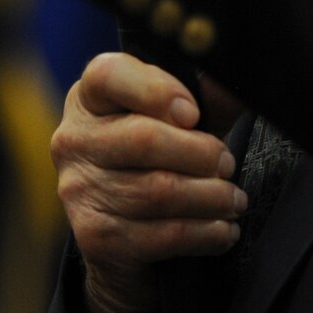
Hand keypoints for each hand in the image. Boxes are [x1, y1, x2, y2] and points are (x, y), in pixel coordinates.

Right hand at [51, 52, 245, 312]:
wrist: (123, 238)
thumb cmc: (159, 162)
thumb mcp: (178, 120)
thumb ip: (204, 95)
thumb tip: (238, 76)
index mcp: (89, 99)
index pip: (108, 75)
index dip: (156, 90)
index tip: (193, 113)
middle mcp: (74, 141)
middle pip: (144, 139)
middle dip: (200, 153)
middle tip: (227, 164)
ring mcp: (79, 191)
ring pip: (159, 191)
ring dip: (212, 197)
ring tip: (234, 199)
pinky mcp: (96, 237)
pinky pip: (164, 234)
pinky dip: (206, 233)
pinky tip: (223, 229)